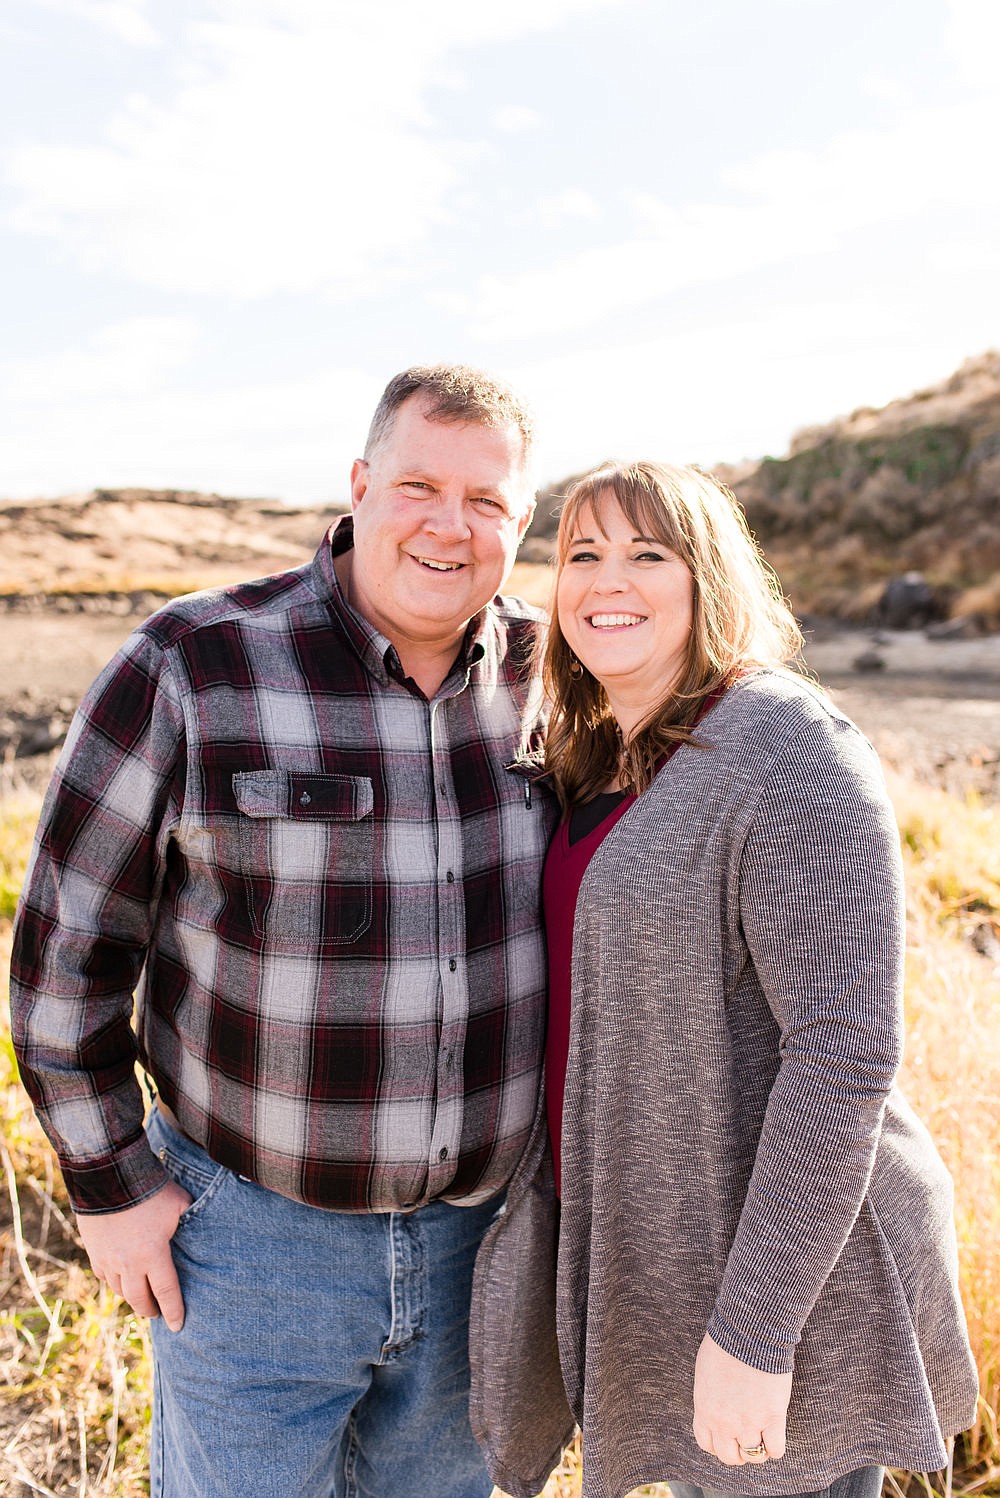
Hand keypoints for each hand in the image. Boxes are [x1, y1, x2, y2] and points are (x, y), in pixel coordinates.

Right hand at [76, 1180, 192, 1331]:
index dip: (174, 1311)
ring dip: (132, 1297)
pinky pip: (104, 1276)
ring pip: (120, 1290)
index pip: (166, 1292)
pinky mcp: (94, 1251)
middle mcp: (129, 1264)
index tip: (178, 1327)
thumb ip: (192, 1218)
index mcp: (153, 1255)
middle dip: (151, 1310)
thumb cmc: (151, 1190)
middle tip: (158, 1313)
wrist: (110, 1176)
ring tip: (141, 1297)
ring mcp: (108, 1260)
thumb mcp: (180, 1202)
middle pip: (140, 1299)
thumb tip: (207, 1221)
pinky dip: (114, 1281)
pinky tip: (121, 1279)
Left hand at [692, 1333, 791, 1466]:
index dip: (719, 1444)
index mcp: (704, 1409)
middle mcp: (724, 1421)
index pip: (707, 1444)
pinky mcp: (772, 1418)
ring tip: (764, 1434)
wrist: (748, 1332)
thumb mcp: (706, 1374)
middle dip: (738, 1451)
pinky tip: (776, 1432)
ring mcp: (748, 1422)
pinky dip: (776, 1446)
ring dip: (759, 1448)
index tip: (728, 1438)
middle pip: (729, 1456)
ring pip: (753, 1456)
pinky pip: (776, 1450)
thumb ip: (710, 1397)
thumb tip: (717, 1407)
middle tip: (747, 1438)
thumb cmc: (726, 1343)